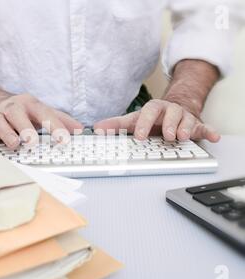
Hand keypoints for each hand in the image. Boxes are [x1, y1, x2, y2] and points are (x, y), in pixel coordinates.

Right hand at [0, 93, 83, 148]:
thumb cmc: (23, 112)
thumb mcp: (42, 111)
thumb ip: (61, 120)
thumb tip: (80, 129)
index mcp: (30, 104)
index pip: (45, 113)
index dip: (55, 126)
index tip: (65, 140)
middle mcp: (12, 108)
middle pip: (18, 114)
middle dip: (26, 128)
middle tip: (33, 141)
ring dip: (6, 134)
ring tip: (14, 144)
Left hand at [94, 99, 220, 142]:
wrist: (173, 109)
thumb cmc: (152, 118)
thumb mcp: (134, 120)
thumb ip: (117, 125)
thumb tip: (96, 128)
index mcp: (154, 109)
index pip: (148, 112)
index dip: (143, 123)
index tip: (138, 136)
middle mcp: (169, 111)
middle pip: (170, 113)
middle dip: (168, 123)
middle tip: (166, 135)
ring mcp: (184, 117)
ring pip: (187, 119)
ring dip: (186, 128)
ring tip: (183, 137)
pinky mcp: (196, 125)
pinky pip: (205, 127)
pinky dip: (210, 131)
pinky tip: (214, 137)